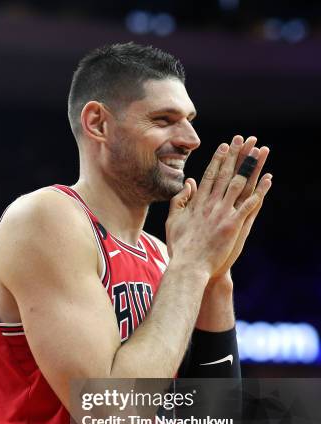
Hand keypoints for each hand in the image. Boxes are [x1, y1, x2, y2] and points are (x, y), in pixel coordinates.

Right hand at [165, 138, 271, 277]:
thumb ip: (179, 200)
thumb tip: (187, 183)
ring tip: (258, 152)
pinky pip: (248, 206)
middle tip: (244, 140)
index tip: (225, 146)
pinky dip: (259, 193)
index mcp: (197, 203)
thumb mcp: (173, 221)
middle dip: (236, 155)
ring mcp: (222, 214)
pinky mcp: (232, 225)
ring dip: (249, 167)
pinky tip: (268, 181)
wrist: (188, 267)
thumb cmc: (179, 247)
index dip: (218, 160)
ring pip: (238, 185)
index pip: (209, 176)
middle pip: (225, 175)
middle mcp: (210, 204)